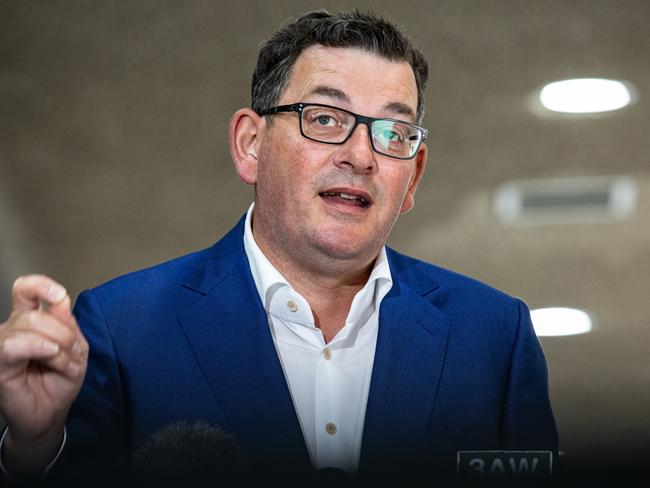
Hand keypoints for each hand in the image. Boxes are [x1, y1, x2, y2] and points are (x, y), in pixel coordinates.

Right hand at [0, 275, 87, 474]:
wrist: (51, 413)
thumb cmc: (59, 381)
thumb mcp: (76, 348)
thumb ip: (68, 323)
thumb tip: (59, 300)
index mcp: (31, 320)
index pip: (26, 290)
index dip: (41, 285)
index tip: (59, 296)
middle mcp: (13, 329)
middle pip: (37, 313)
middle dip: (64, 332)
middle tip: (73, 353)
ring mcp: (2, 345)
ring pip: (29, 325)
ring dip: (57, 344)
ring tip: (64, 363)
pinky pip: (14, 344)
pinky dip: (41, 348)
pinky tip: (51, 357)